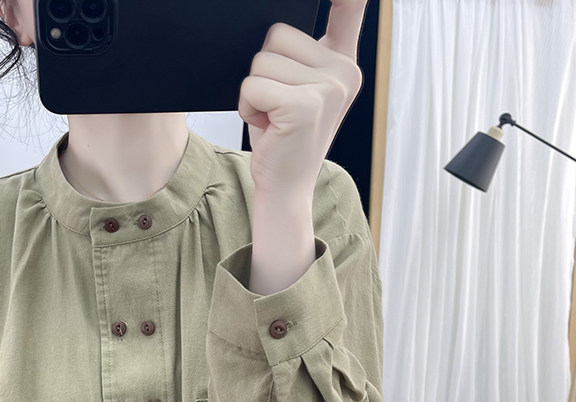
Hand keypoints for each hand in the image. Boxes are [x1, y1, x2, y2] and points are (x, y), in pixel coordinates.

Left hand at [238, 0, 368, 198]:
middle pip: (277, 35)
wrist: (286, 188)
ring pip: (261, 61)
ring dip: (254, 91)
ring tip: (272, 117)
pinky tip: (266, 125)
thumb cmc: (285, 138)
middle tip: (276, 105)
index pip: (351, 7)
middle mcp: (344, 72)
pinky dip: (247, 106)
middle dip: (263, 71)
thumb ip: (303, 54)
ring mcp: (328, 88)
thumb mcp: (301, 90)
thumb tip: (280, 29)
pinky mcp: (304, 106)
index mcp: (345, 62)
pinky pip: (252, 85)